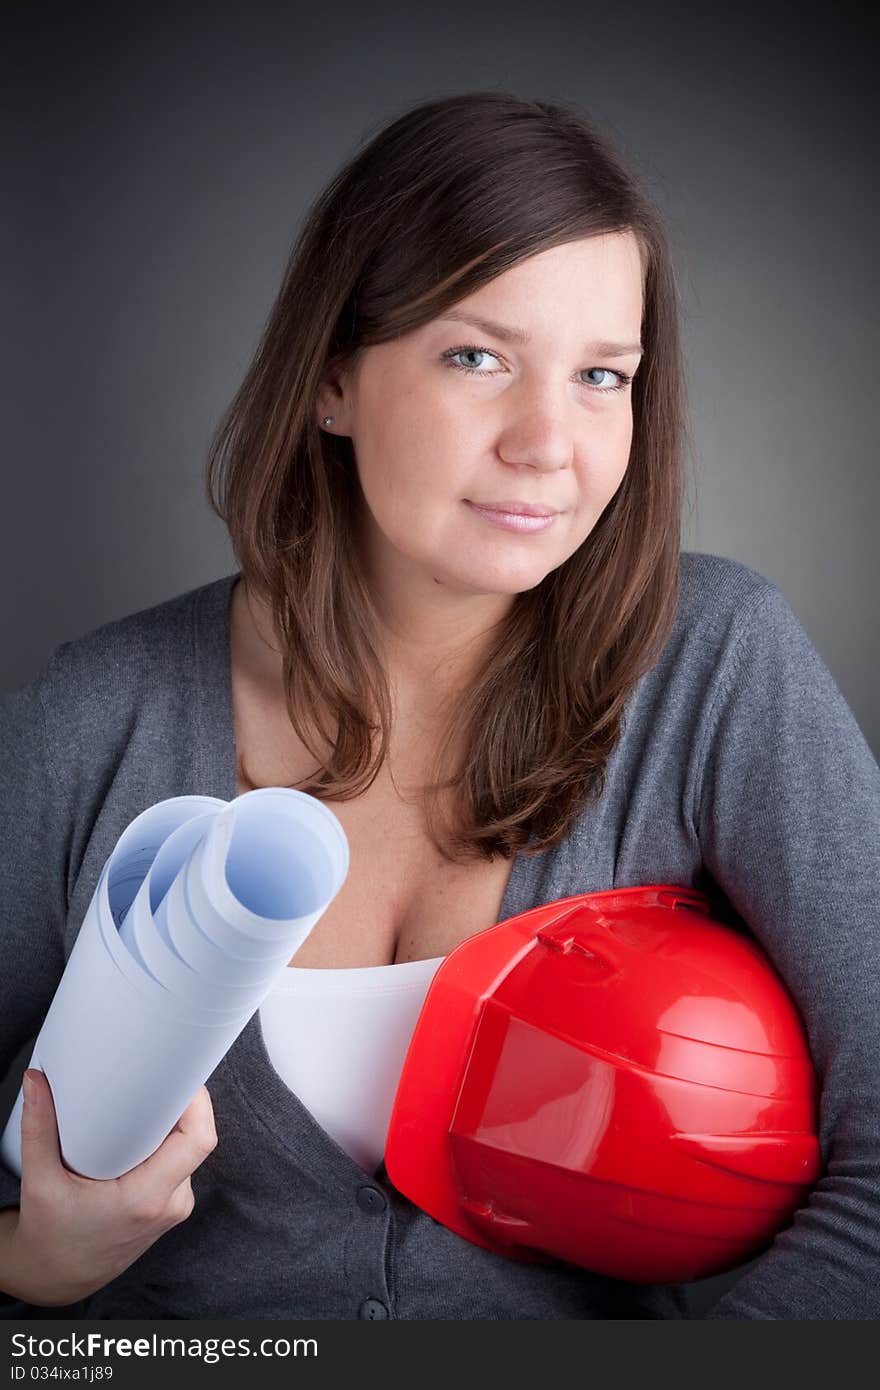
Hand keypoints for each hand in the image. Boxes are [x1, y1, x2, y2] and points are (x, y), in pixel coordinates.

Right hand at [0, 1068, 216, 1305]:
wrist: (57, 1277)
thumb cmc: (50, 1236)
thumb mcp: (40, 1182)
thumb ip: (38, 1127)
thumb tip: (36, 1079)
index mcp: (145, 1199)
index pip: (197, 1141)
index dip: (197, 1103)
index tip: (178, 1076)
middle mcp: (169, 1204)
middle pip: (195, 1139)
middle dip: (179, 1106)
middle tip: (152, 1082)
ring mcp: (174, 1207)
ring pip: (189, 1151)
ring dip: (173, 1126)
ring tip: (144, 1106)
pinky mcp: (171, 1206)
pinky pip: (181, 1164)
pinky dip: (167, 1144)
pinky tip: (144, 1133)